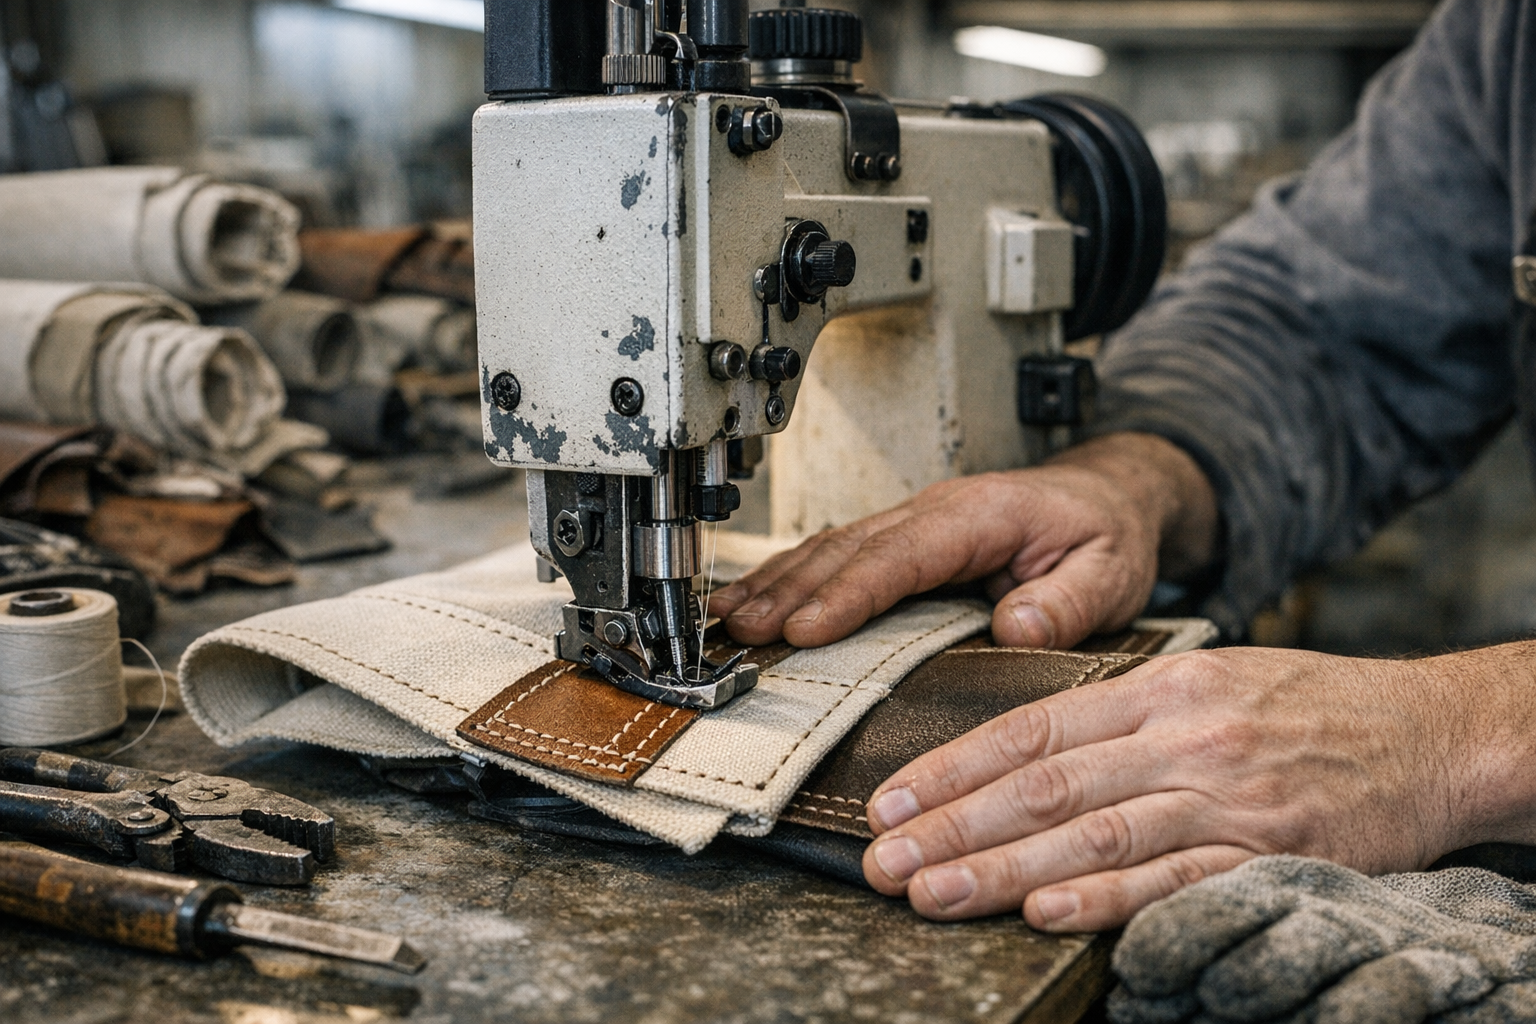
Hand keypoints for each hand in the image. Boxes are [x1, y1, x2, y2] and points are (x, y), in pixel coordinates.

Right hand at [710, 432, 1218, 648]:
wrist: (1107, 499)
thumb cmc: (1105, 534)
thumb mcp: (1112, 570)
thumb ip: (1071, 601)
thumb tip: (1021, 626)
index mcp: (979, 514)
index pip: (901, 554)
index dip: (848, 592)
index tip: (804, 627)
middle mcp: (934, 511)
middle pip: (847, 549)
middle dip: (787, 590)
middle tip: (740, 631)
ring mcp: (912, 523)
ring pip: (829, 548)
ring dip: (775, 583)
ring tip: (726, 622)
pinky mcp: (901, 541)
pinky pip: (836, 556)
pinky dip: (788, 579)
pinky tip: (754, 604)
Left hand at [859, 644, 1535, 931]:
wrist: (1432, 732)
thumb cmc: (1310, 706)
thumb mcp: (1209, 679)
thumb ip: (1122, 712)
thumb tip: (1024, 749)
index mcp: (1159, 690)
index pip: (1029, 728)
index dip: (951, 766)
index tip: (890, 801)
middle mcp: (1183, 738)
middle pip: (1043, 784)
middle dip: (953, 826)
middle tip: (885, 860)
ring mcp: (1226, 798)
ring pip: (1093, 834)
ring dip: (1004, 870)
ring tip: (934, 893)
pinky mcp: (1269, 854)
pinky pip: (1173, 879)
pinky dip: (1106, 898)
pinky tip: (1046, 912)